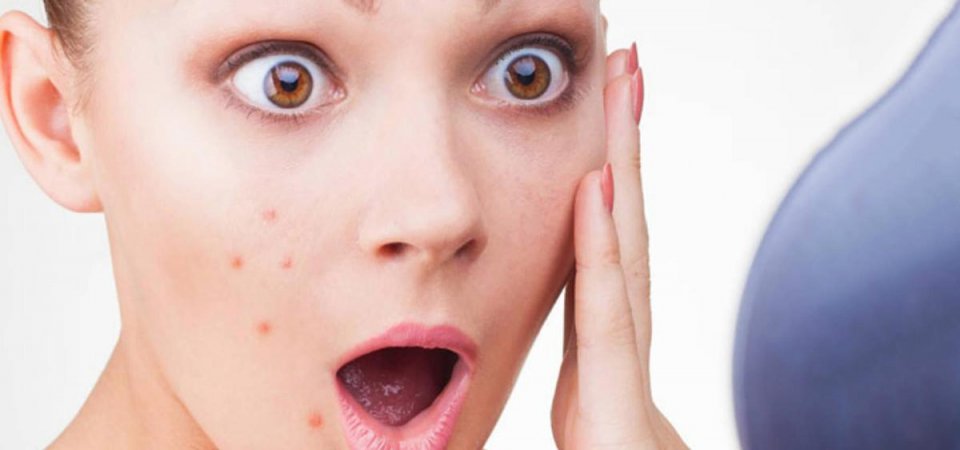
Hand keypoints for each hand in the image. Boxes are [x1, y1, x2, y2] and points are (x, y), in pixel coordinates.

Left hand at [550, 45, 687, 449]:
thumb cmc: (607, 439)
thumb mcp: (586, 374)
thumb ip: (584, 334)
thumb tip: (577, 290)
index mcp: (609, 308)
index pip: (608, 221)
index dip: (611, 159)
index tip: (610, 101)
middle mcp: (625, 312)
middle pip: (624, 209)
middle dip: (627, 135)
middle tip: (629, 63)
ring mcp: (624, 342)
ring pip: (624, 234)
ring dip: (622, 160)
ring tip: (624, 91)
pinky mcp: (616, 382)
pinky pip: (603, 300)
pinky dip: (601, 240)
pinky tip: (594, 187)